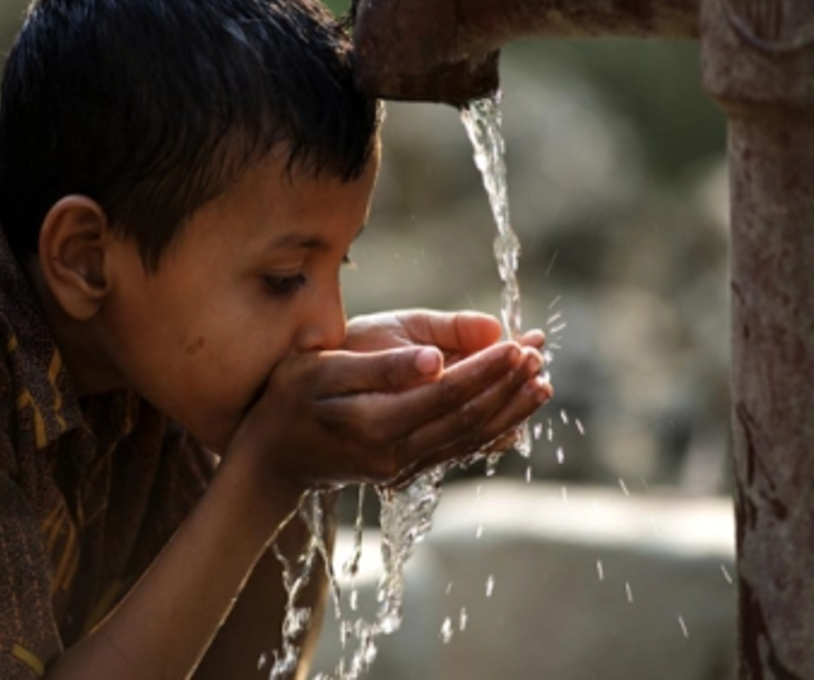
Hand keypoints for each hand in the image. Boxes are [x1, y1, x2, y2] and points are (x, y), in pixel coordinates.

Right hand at [227, 315, 551, 501]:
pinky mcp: (406, 470)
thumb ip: (381, 367)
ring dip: (510, 410)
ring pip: (469, 439)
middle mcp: (395, 455)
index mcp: (376, 424)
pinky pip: (458, 451)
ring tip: (542, 383)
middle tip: (541, 354)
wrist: (271, 455)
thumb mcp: (322, 368)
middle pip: (469, 419)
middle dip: (509, 386)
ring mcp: (402, 468)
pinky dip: (492, 431)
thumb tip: (434, 360)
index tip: (520, 344)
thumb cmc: (289, 397)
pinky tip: (515, 415)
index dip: (489, 369)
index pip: (449, 394)